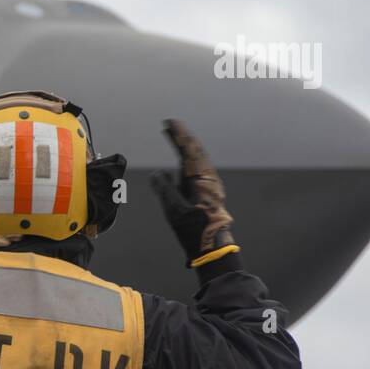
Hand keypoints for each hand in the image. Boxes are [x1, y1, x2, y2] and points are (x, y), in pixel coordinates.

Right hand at [148, 119, 237, 267]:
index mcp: (200, 178)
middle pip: (196, 150)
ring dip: (187, 146)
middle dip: (183, 136)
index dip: (179, 135)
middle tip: (171, 124)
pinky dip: (189, 158)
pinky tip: (184, 160)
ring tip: (175, 136)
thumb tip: (157, 174)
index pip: (189, 150)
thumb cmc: (194, 229)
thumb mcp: (173, 209)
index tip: (169, 123)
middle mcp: (208, 177)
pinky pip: (199, 167)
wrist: (212, 246)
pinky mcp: (209, 191)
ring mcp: (210, 184)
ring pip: (199, 158)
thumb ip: (164, 189)